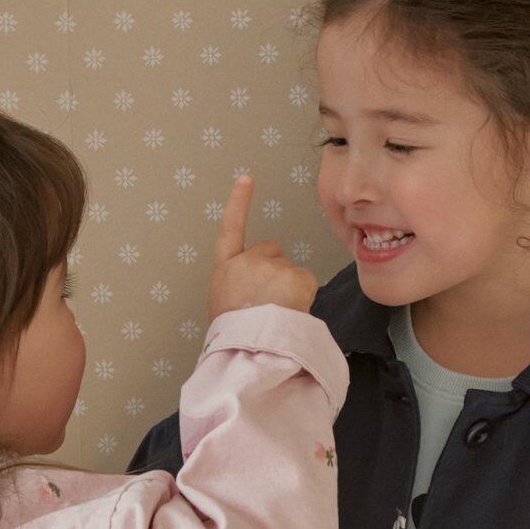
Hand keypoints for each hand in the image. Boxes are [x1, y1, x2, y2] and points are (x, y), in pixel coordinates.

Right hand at [207, 172, 317, 324]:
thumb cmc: (235, 337)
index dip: (238, 203)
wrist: (250, 349)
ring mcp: (271, 266)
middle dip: (275, 269)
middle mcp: (246, 262)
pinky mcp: (295, 275)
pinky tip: (292, 312)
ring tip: (278, 314)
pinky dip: (304, 295)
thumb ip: (238, 289)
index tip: (246, 179)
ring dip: (289, 287)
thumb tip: (258, 294)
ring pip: (289, 269)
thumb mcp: (223, 308)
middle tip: (270, 302)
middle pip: (270, 251)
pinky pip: (306, 281)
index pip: (229, 229)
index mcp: (224, 271)